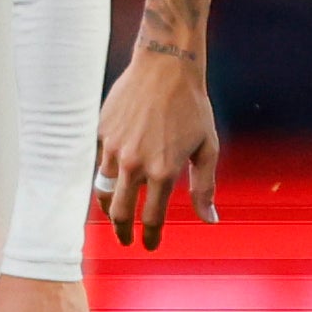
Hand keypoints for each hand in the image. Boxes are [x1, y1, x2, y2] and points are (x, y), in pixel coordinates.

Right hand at [93, 45, 220, 249]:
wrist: (166, 67)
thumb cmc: (192, 106)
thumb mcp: (207, 148)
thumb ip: (205, 187)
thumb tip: (209, 219)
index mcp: (163, 171)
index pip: (152, 218)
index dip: (150, 237)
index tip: (150, 244)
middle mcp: (135, 164)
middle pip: (120, 213)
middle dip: (123, 232)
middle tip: (126, 239)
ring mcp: (114, 148)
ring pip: (105, 191)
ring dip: (110, 208)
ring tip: (116, 214)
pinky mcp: (102, 133)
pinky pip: (101, 163)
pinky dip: (108, 175)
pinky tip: (116, 177)